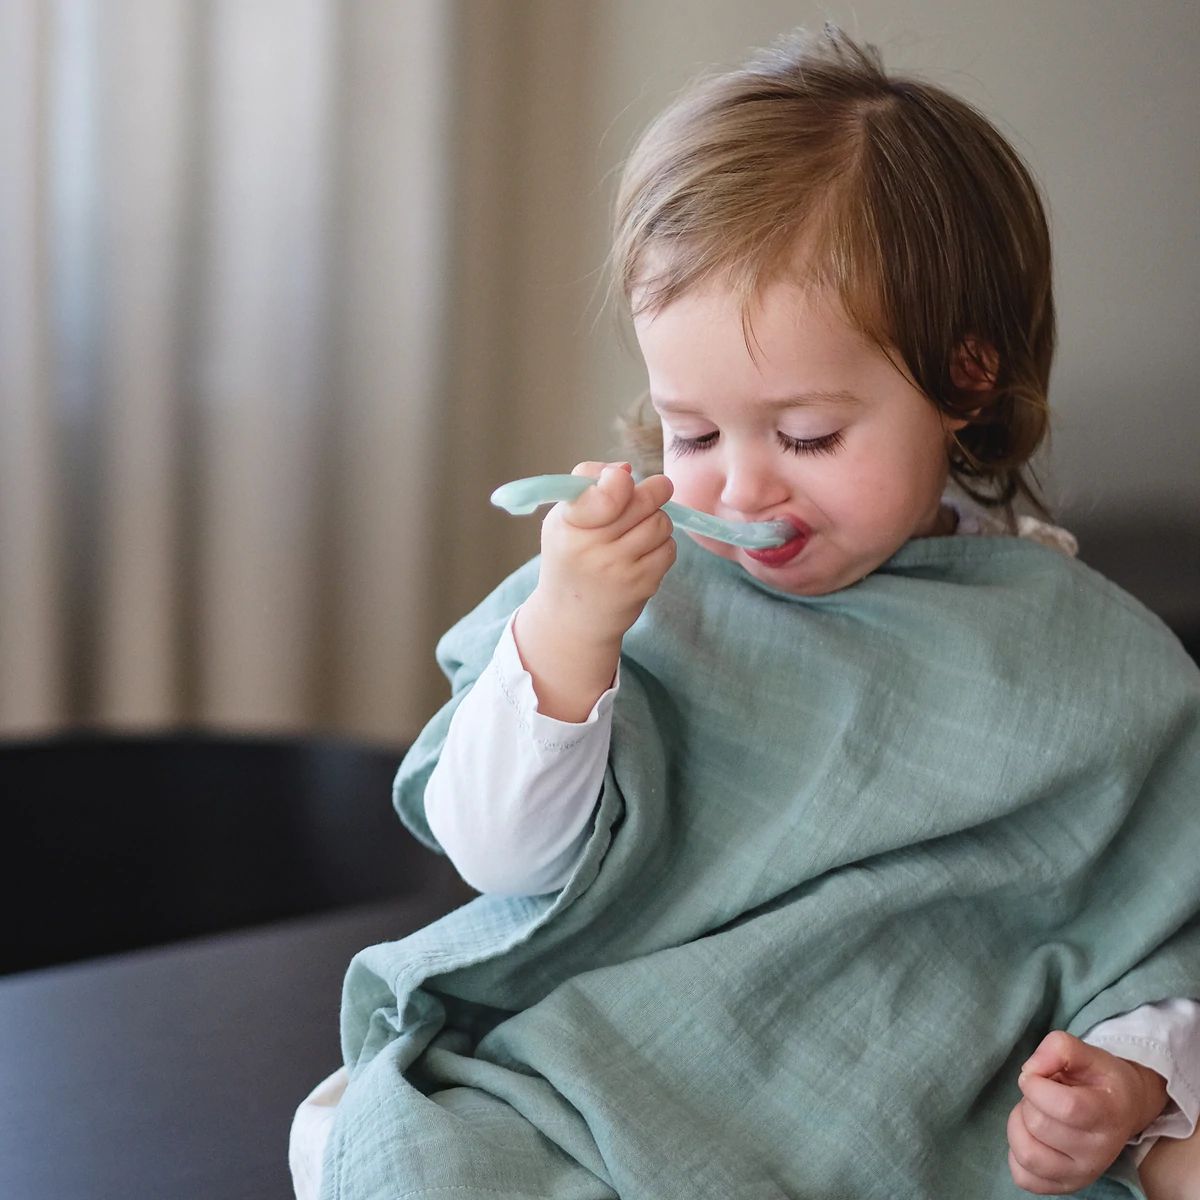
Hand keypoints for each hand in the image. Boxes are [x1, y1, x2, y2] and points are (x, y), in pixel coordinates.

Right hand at [531, 461, 674, 645]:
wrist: (571, 619)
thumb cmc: (570, 558)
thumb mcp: (563, 519)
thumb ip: (588, 484)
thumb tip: (626, 468)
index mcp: (568, 524)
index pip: (609, 493)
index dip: (622, 480)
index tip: (622, 481)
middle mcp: (591, 548)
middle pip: (645, 501)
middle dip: (655, 491)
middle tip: (656, 490)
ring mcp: (618, 569)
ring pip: (661, 523)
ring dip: (657, 520)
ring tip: (641, 528)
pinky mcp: (641, 585)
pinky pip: (669, 549)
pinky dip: (662, 545)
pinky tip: (644, 552)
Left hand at [1007, 1030, 1168, 1193]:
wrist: (1124, 1110)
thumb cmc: (1100, 1080)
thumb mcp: (1087, 1052)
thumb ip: (1058, 1048)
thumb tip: (1030, 1071)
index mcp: (1108, 1114)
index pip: (1065, 1107)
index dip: (1036, 1086)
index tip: (1035, 1075)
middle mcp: (1099, 1152)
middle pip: (1039, 1125)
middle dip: (1028, 1100)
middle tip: (1043, 1094)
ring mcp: (1082, 1175)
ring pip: (1027, 1154)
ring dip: (1019, 1126)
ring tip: (1036, 1114)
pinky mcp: (1065, 1186)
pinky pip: (1024, 1178)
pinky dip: (1016, 1154)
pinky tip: (1032, 1136)